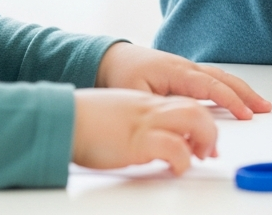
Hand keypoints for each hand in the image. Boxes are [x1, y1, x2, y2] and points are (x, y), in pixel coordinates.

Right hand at [72, 89, 216, 173]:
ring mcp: (145, 122)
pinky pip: (174, 146)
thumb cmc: (80, 122)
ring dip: (204, 139)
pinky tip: (178, 168)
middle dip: (210, 130)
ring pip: (193, 118)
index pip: (184, 102)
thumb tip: (144, 140)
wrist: (60, 119)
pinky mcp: (137, 141)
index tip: (203, 140)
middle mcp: (149, 108)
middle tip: (208, 151)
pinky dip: (183, 159)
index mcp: (144, 102)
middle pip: (196, 107)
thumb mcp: (115, 117)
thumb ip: (134, 123)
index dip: (200, 121)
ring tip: (199, 157)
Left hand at [96, 42, 270, 118]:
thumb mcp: (136, 94)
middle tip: (265, 108)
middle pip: (225, 79)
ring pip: (223, 78)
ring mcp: (189, 68)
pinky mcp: (187, 73)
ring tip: (260, 104)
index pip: (212, 87)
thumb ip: (161, 107)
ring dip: (243, 91)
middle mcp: (188, 67)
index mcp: (178, 71)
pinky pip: (216, 79)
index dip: (231, 101)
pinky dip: (231, 87)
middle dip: (247, 94)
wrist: (113, 59)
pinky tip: (238, 97)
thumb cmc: (123, 75)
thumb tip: (181, 120)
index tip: (246, 114)